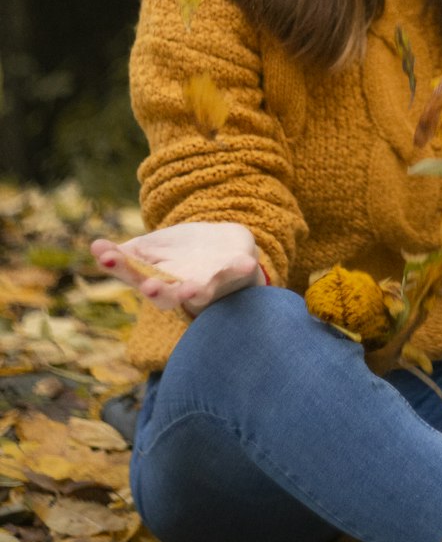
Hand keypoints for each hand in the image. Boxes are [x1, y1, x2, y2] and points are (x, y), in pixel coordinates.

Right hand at [90, 222, 264, 315]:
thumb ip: (125, 254)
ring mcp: (208, 281)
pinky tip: (247, 263)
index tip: (104, 254)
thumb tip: (95, 246)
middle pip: (165, 295)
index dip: (119, 266)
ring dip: (196, 291)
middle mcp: (180, 287)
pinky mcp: (234, 271)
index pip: (134, 275)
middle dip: (158, 291)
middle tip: (148, 286)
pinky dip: (241, 269)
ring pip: (201, 292)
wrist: (224, 246)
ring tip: (192, 289)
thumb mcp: (150, 250)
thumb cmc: (180, 254)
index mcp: (156, 279)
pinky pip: (237, 273)